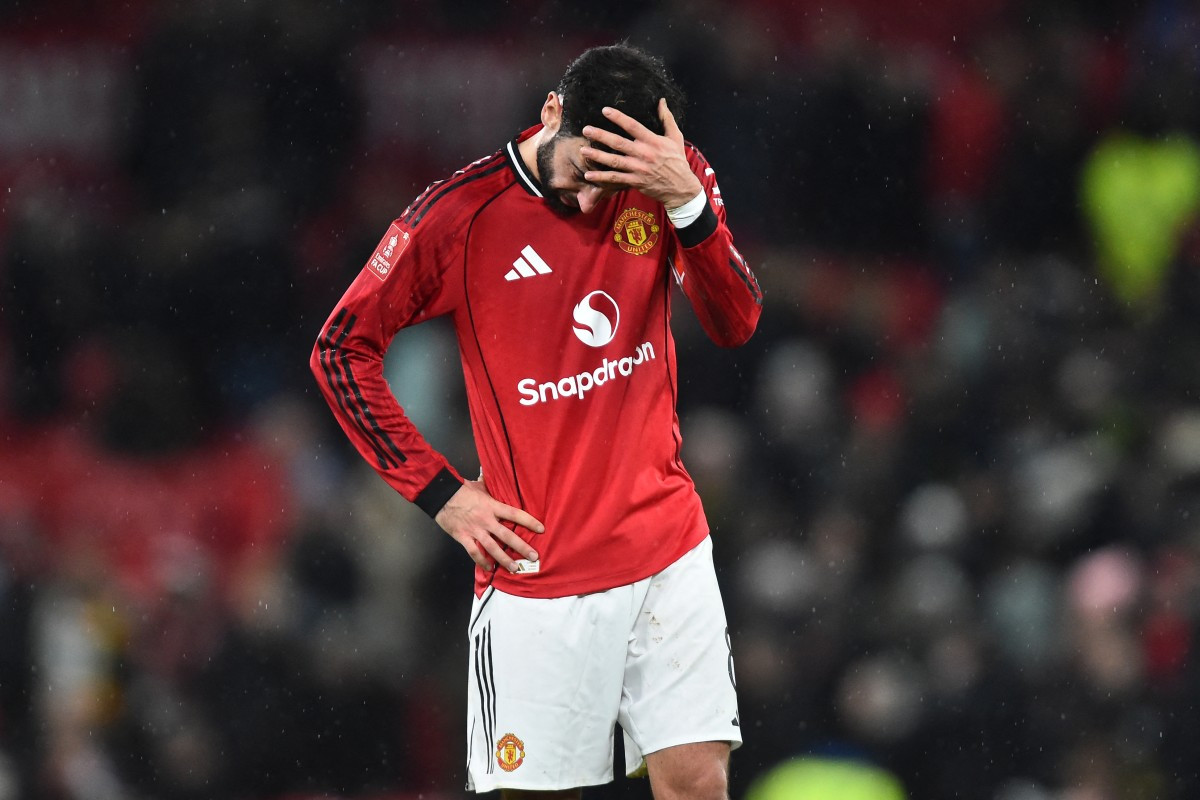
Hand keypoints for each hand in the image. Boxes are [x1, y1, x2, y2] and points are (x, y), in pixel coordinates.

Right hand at [434, 479, 543, 571]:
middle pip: (507, 535)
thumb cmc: (461, 489)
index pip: (515, 514)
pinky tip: (489, 569)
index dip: (529, 521)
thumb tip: (495, 476)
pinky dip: (482, 562)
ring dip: (505, 559)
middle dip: (522, 547)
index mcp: (492, 506)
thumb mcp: (479, 486)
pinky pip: (474, 552)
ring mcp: (475, 530)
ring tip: (515, 568)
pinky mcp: (463, 537)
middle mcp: (486, 520)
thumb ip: (490, 487)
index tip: (541, 529)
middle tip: (534, 556)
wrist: (440, 495)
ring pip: (493, 548)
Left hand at [581, 98, 703, 208]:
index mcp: (653, 141)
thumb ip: (666, 118)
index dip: (618, 117)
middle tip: (586, 129)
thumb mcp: (675, 137)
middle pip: (618, 143)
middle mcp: (644, 154)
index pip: (633, 125)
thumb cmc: (677, 161)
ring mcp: (638, 169)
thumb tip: (661, 101)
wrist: (681, 188)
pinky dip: (601, 178)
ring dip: (597, 155)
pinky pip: (615, 179)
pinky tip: (588, 175)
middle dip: (601, 135)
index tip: (605, 110)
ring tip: (583, 150)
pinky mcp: (635, 182)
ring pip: (614, 161)